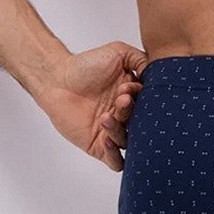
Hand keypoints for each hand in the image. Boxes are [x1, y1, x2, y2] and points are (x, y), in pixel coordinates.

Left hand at [35, 39, 148, 170]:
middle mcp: (126, 116)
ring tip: (106, 116)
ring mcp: (113, 132)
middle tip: (121, 101)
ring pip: (130, 143)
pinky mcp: (99, 146)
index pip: (150, 106)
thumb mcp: (118, 52)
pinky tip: (106, 138)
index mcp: (134, 97)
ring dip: (120, 131)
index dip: (143, 99)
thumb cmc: (86, 65)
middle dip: (133, 114)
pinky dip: (115, 154)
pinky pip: (116, 161)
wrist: (58, 79)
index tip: (129, 87)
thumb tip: (156, 73)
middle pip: (142, 126)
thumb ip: (140, 59)